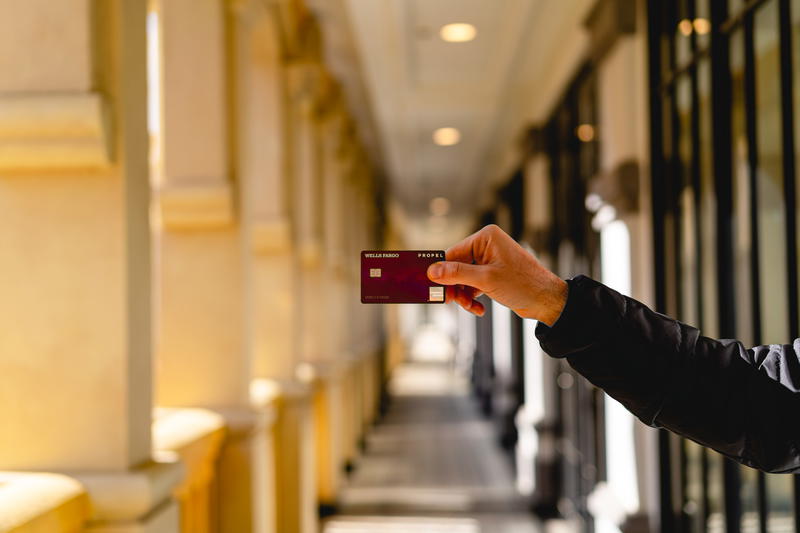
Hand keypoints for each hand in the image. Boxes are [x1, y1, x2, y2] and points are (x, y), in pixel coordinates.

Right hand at [427, 224, 567, 325]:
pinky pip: (474, 284)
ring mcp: (491, 260)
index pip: (453, 253)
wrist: (547, 301)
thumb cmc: (523, 284)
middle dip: (456, 287)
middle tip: (452, 302)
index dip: (442, 272)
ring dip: (464, 295)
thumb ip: (457, 274)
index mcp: (486, 238)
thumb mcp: (486, 279)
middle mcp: (487, 246)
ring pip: (464, 278)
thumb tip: (433, 271)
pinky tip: (478, 309)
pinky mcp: (493, 274)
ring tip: (471, 307)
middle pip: (457, 267)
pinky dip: (473, 297)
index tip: (433, 287)